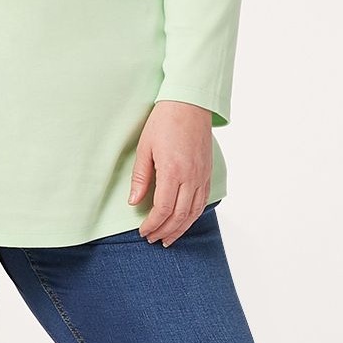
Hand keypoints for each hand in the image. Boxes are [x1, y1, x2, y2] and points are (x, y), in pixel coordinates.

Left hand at [128, 100, 213, 244]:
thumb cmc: (164, 122)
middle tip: (153, 239)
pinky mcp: (208, 172)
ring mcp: (202, 175)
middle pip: (179, 215)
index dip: (153, 224)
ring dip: (180, 228)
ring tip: (168, 238)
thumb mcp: (145, 148)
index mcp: (173, 171)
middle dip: (165, 231)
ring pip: (194, 212)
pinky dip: (193, 215)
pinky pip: (202, 201)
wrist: (190, 104)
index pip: (163, 209)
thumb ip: (141, 178)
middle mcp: (191, 177)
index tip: (143, 232)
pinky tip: (184, 221)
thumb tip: (135, 202)